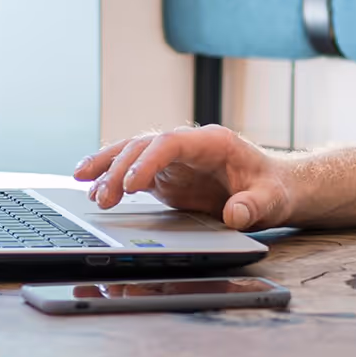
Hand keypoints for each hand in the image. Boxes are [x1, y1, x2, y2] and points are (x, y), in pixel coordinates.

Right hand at [73, 125, 294, 230]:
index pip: (172, 142)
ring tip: (82, 183)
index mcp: (213, 143)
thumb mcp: (270, 201)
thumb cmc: (272, 190)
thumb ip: (253, 206)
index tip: (131, 184)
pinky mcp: (165, 176)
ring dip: (107, 166)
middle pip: (145, 146)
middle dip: (120, 169)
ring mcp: (174, 160)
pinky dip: (111, 176)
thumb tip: (235, 214)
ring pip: (132, 153)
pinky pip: (132, 171)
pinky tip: (90, 185)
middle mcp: (188, 145)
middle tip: (103, 199)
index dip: (148, 160)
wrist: (273, 188)